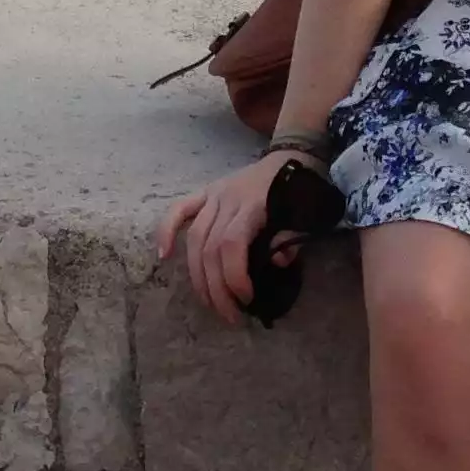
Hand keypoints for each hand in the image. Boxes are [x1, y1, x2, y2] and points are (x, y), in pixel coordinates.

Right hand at [158, 153, 297, 328]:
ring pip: (194, 238)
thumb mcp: (306, 213)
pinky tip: (163, 257)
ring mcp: (214, 194)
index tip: (246, 299)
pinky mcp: (205, 192)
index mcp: (254, 204)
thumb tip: (277, 262)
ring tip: (209, 303)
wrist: (292, 155)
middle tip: (230, 315)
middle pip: (211, 248)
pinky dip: (167, 231)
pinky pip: (179, 210)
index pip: (232, 244)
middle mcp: (228, 199)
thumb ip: (291, 238)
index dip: (234, 276)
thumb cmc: (301, 189)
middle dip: (217, 288)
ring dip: (197, 276)